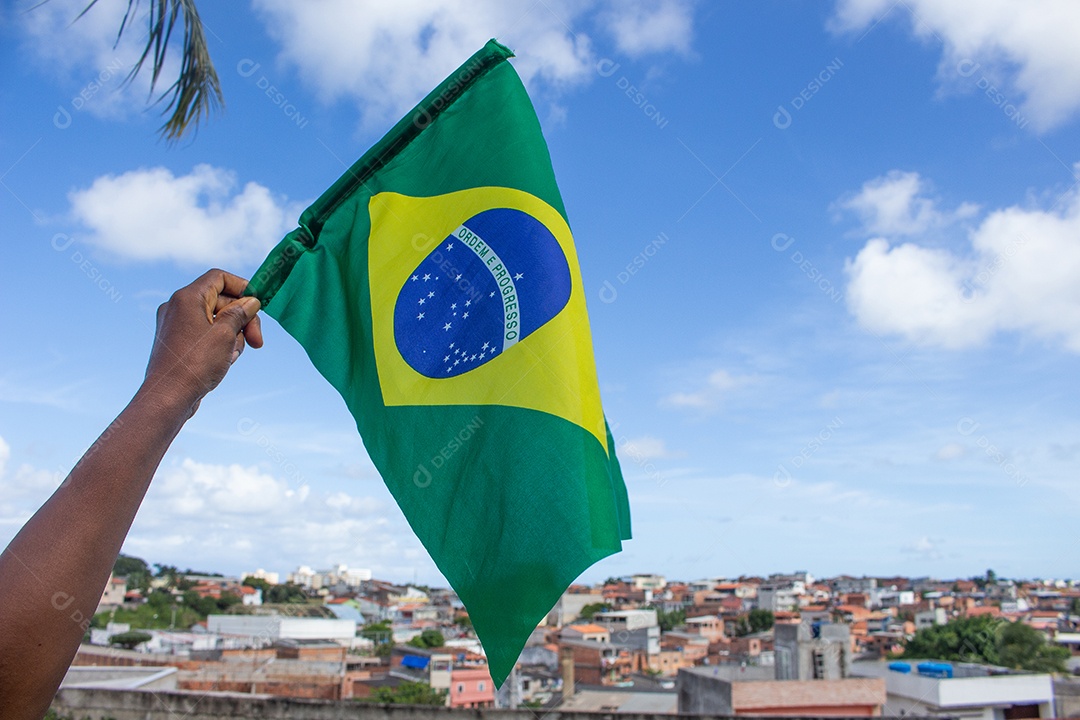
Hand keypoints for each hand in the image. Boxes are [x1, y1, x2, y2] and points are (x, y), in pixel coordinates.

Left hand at [141, 269, 262, 415]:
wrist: (168, 397)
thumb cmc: (195, 365)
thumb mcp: (226, 335)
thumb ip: (240, 313)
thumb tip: (251, 302)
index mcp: (187, 298)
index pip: (219, 278)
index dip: (243, 287)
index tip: (258, 305)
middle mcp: (178, 307)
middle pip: (220, 300)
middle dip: (243, 319)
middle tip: (257, 341)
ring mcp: (176, 325)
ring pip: (215, 319)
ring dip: (232, 335)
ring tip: (233, 356)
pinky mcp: (177, 342)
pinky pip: (205, 334)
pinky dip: (219, 343)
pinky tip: (224, 362)